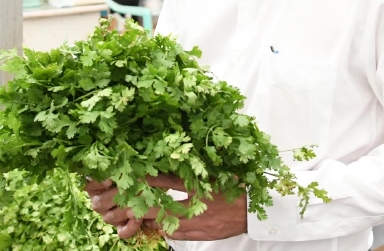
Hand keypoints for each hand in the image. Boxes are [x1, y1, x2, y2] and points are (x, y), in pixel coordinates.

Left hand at [85, 175, 246, 241]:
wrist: (257, 212)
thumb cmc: (240, 187)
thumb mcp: (221, 171)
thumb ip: (201, 164)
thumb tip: (182, 149)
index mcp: (202, 185)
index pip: (170, 182)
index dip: (150, 180)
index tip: (133, 176)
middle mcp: (198, 205)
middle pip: (163, 207)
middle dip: (143, 207)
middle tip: (126, 204)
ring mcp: (200, 223)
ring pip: (169, 225)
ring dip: (154, 220)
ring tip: (140, 216)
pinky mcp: (204, 234)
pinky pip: (181, 235)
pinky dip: (170, 231)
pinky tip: (163, 226)